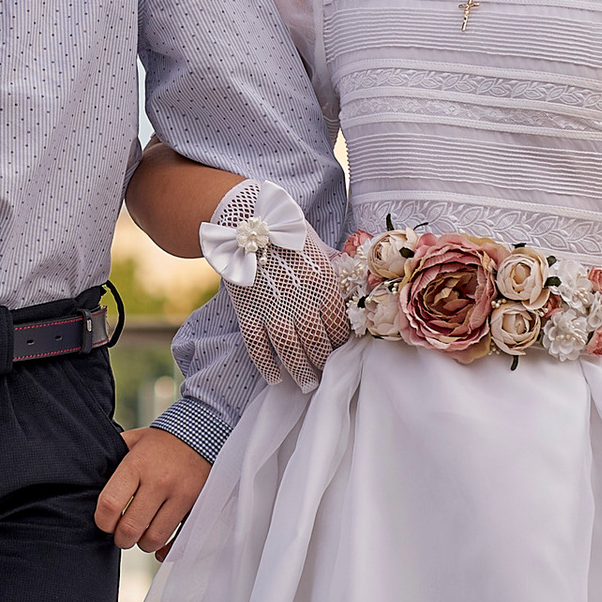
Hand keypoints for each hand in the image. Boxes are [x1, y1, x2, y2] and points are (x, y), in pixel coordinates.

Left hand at [96, 425, 210, 556]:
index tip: (105, 522)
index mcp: (137, 465)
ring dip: (143, 543)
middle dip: (121, 538)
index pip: (109, 504)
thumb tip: (89, 478)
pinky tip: (158, 547)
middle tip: (121, 534)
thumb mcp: (133, 440)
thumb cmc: (163, 441)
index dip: (103, 521)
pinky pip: (179, 540)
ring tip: (141, 535)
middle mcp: (158, 481)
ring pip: (154, 538)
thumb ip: (112, 458)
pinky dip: (166, 550)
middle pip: (130, 528)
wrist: (202, 435)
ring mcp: (180, 495)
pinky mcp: (197, 506)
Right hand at [201, 182, 356, 392]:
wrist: (247, 216)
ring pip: (290, 349)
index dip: (343, 345)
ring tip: (307, 385)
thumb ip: (335, 272)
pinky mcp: (247, 310)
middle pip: (316, 342)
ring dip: (301, 371)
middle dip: (324, 365)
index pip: (339, 325)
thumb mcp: (320, 247)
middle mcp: (300, 298)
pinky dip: (267, 365)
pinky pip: (258, 346)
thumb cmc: (288, 229)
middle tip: (328, 378)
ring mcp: (272, 306)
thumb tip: (354, 290)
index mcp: (323, 281)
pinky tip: (275, 378)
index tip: (345, 355)